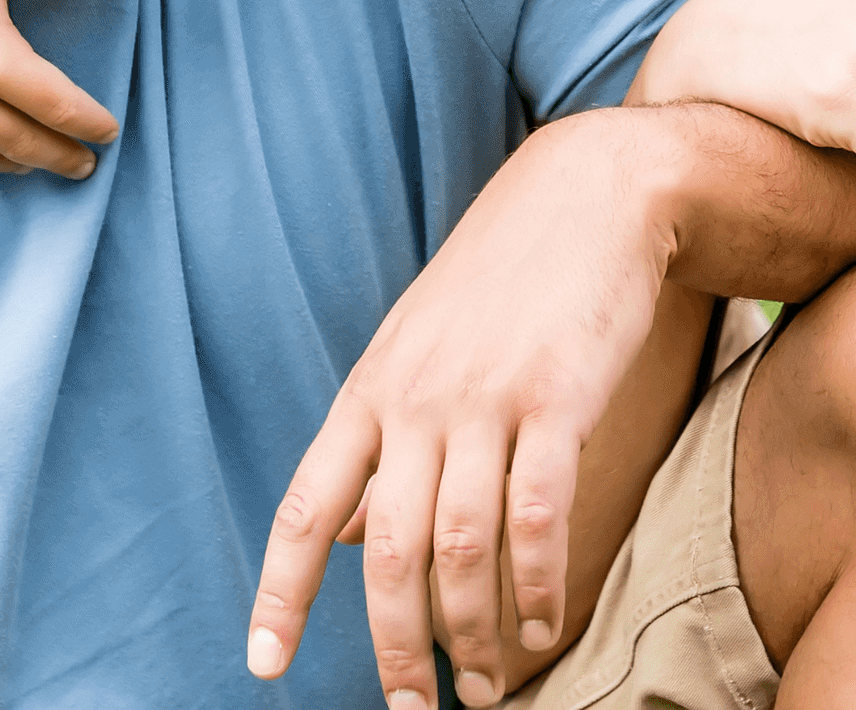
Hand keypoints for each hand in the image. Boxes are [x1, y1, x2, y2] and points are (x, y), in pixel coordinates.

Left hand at [248, 116, 671, 709]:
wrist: (590, 194)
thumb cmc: (504, 280)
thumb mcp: (418, 349)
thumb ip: (383, 441)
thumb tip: (353, 538)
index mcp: (369, 392)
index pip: (305, 508)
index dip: (282, 593)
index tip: (265, 665)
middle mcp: (414, 400)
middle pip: (389, 553)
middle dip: (395, 647)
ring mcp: (483, 397)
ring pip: (461, 547)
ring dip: (470, 634)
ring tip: (486, 687)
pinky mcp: (556, 398)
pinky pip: (536, 518)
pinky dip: (536, 586)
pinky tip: (543, 624)